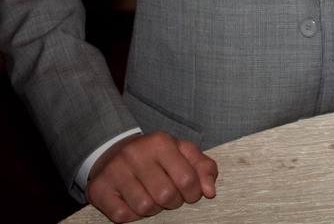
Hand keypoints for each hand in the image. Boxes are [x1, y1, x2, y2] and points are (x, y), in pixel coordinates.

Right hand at [85, 131, 217, 222]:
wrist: (115, 153)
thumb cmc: (156, 156)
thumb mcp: (182, 153)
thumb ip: (203, 168)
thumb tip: (210, 191)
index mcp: (160, 141)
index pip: (187, 178)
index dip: (193, 193)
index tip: (190, 194)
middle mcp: (135, 153)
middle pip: (165, 195)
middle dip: (172, 202)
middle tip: (169, 196)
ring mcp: (114, 170)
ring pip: (144, 207)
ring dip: (152, 209)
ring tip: (151, 196)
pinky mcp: (98, 188)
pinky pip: (122, 215)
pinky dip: (132, 215)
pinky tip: (133, 201)